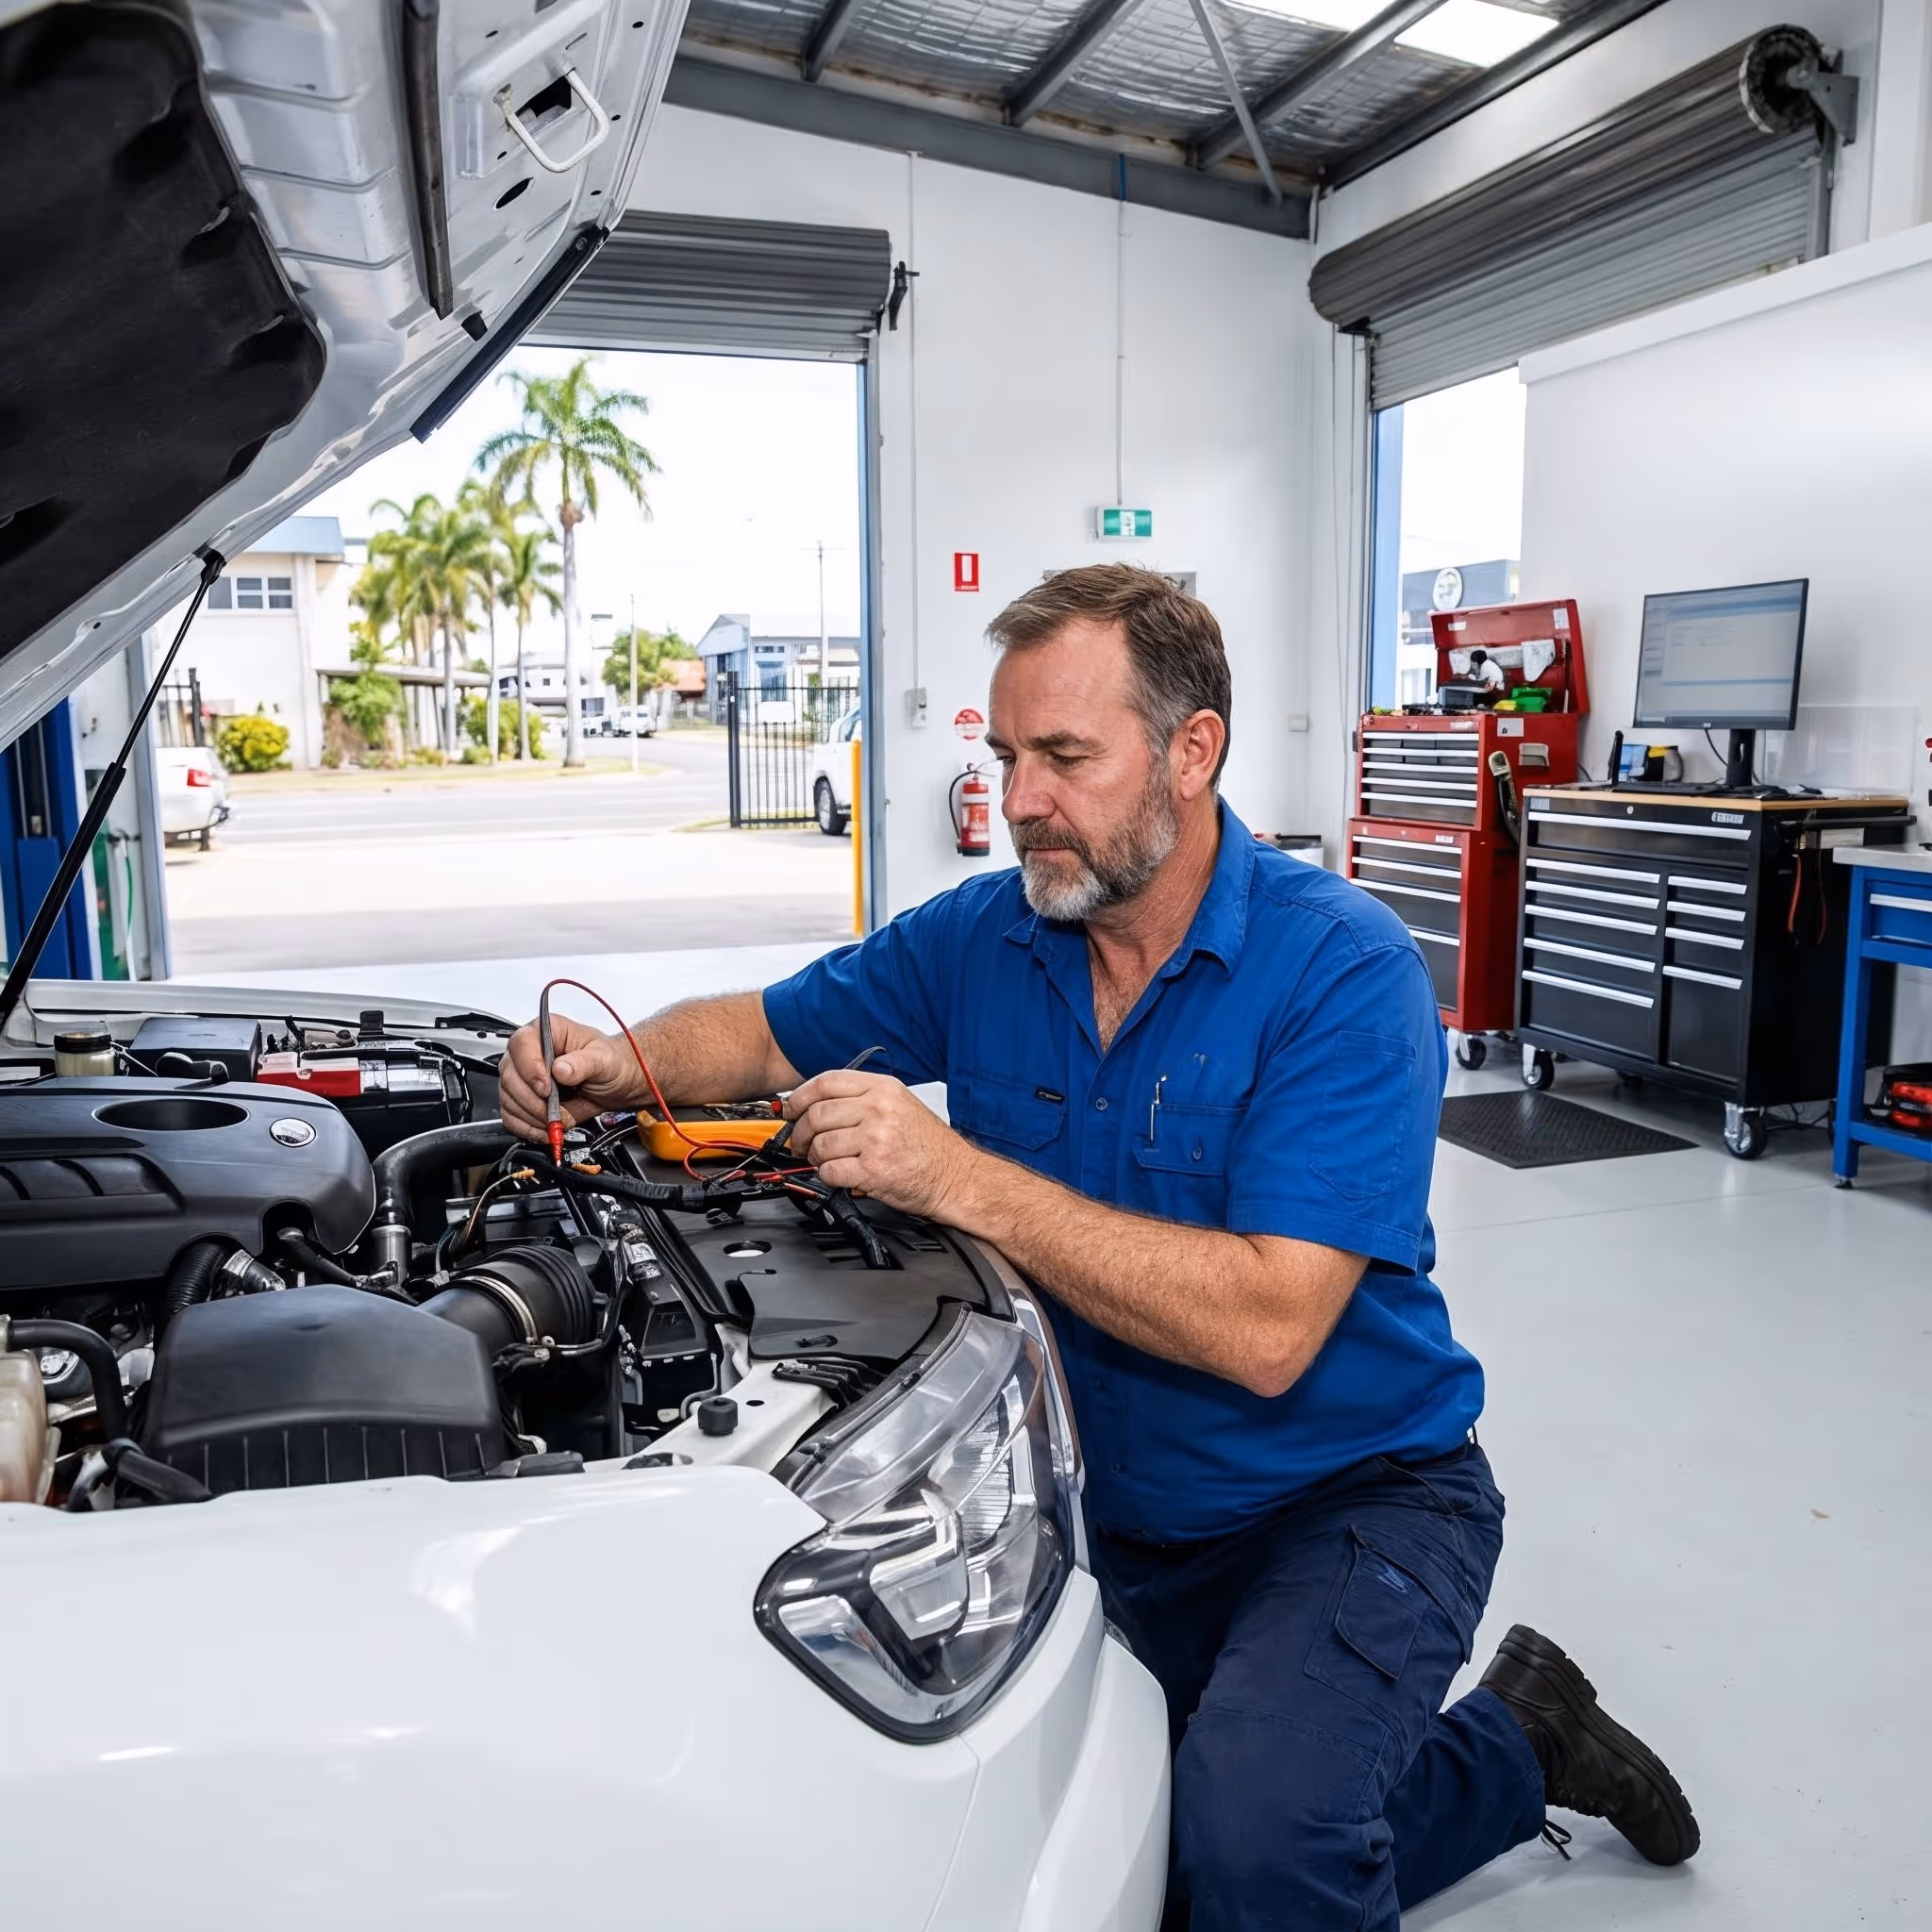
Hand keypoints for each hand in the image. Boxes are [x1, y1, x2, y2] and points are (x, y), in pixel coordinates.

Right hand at [499, 1013, 642, 1144]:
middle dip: (532, 1099)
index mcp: (547, 1031)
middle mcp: (530, 1051)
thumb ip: (584, 1063)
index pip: (522, 1044)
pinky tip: (545, 1129)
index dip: (530, 1068)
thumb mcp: (604, 1059)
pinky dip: (526, 1127)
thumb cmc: (609, 1062)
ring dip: (531, 1116)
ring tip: (556, 1120)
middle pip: (510, 1074)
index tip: (546, 1088)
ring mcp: (523, 1076)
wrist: (615, 1083)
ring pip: (508, 1097)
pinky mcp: (523, 1098)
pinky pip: (511, 1115)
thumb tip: (561, 1069)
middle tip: (554, 1110)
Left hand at [785, 1070, 984, 1220]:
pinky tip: (840, 1175)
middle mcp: (879, 1109)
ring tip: (825, 1161)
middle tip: (801, 1144)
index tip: (791, 1109)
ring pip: (820, 1144)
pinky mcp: (873, 1169)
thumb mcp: (900, 1105)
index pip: (827, 1082)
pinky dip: (827, 1176)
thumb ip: (862, 1100)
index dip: (800, 1096)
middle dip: (800, 1133)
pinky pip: (830, 1171)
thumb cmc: (930, 1146)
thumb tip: (816, 1105)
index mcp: (883, 1089)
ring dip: (815, 1158)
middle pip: (817, 1114)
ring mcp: (876, 1138)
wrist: (956, 1176)